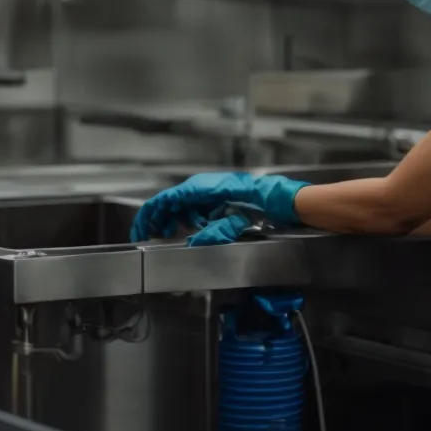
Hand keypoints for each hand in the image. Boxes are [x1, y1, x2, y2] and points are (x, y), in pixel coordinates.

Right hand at [129, 173, 309, 241]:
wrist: (288, 200)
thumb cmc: (268, 202)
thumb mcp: (241, 219)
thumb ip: (217, 230)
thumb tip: (196, 242)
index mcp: (207, 187)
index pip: (169, 199)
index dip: (151, 214)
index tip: (141, 229)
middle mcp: (207, 187)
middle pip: (173, 202)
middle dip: (160, 219)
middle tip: (150, 236)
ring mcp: (214, 192)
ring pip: (185, 205)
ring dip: (177, 220)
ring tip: (172, 234)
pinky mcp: (221, 198)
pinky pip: (198, 208)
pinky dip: (191, 220)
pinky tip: (194, 229)